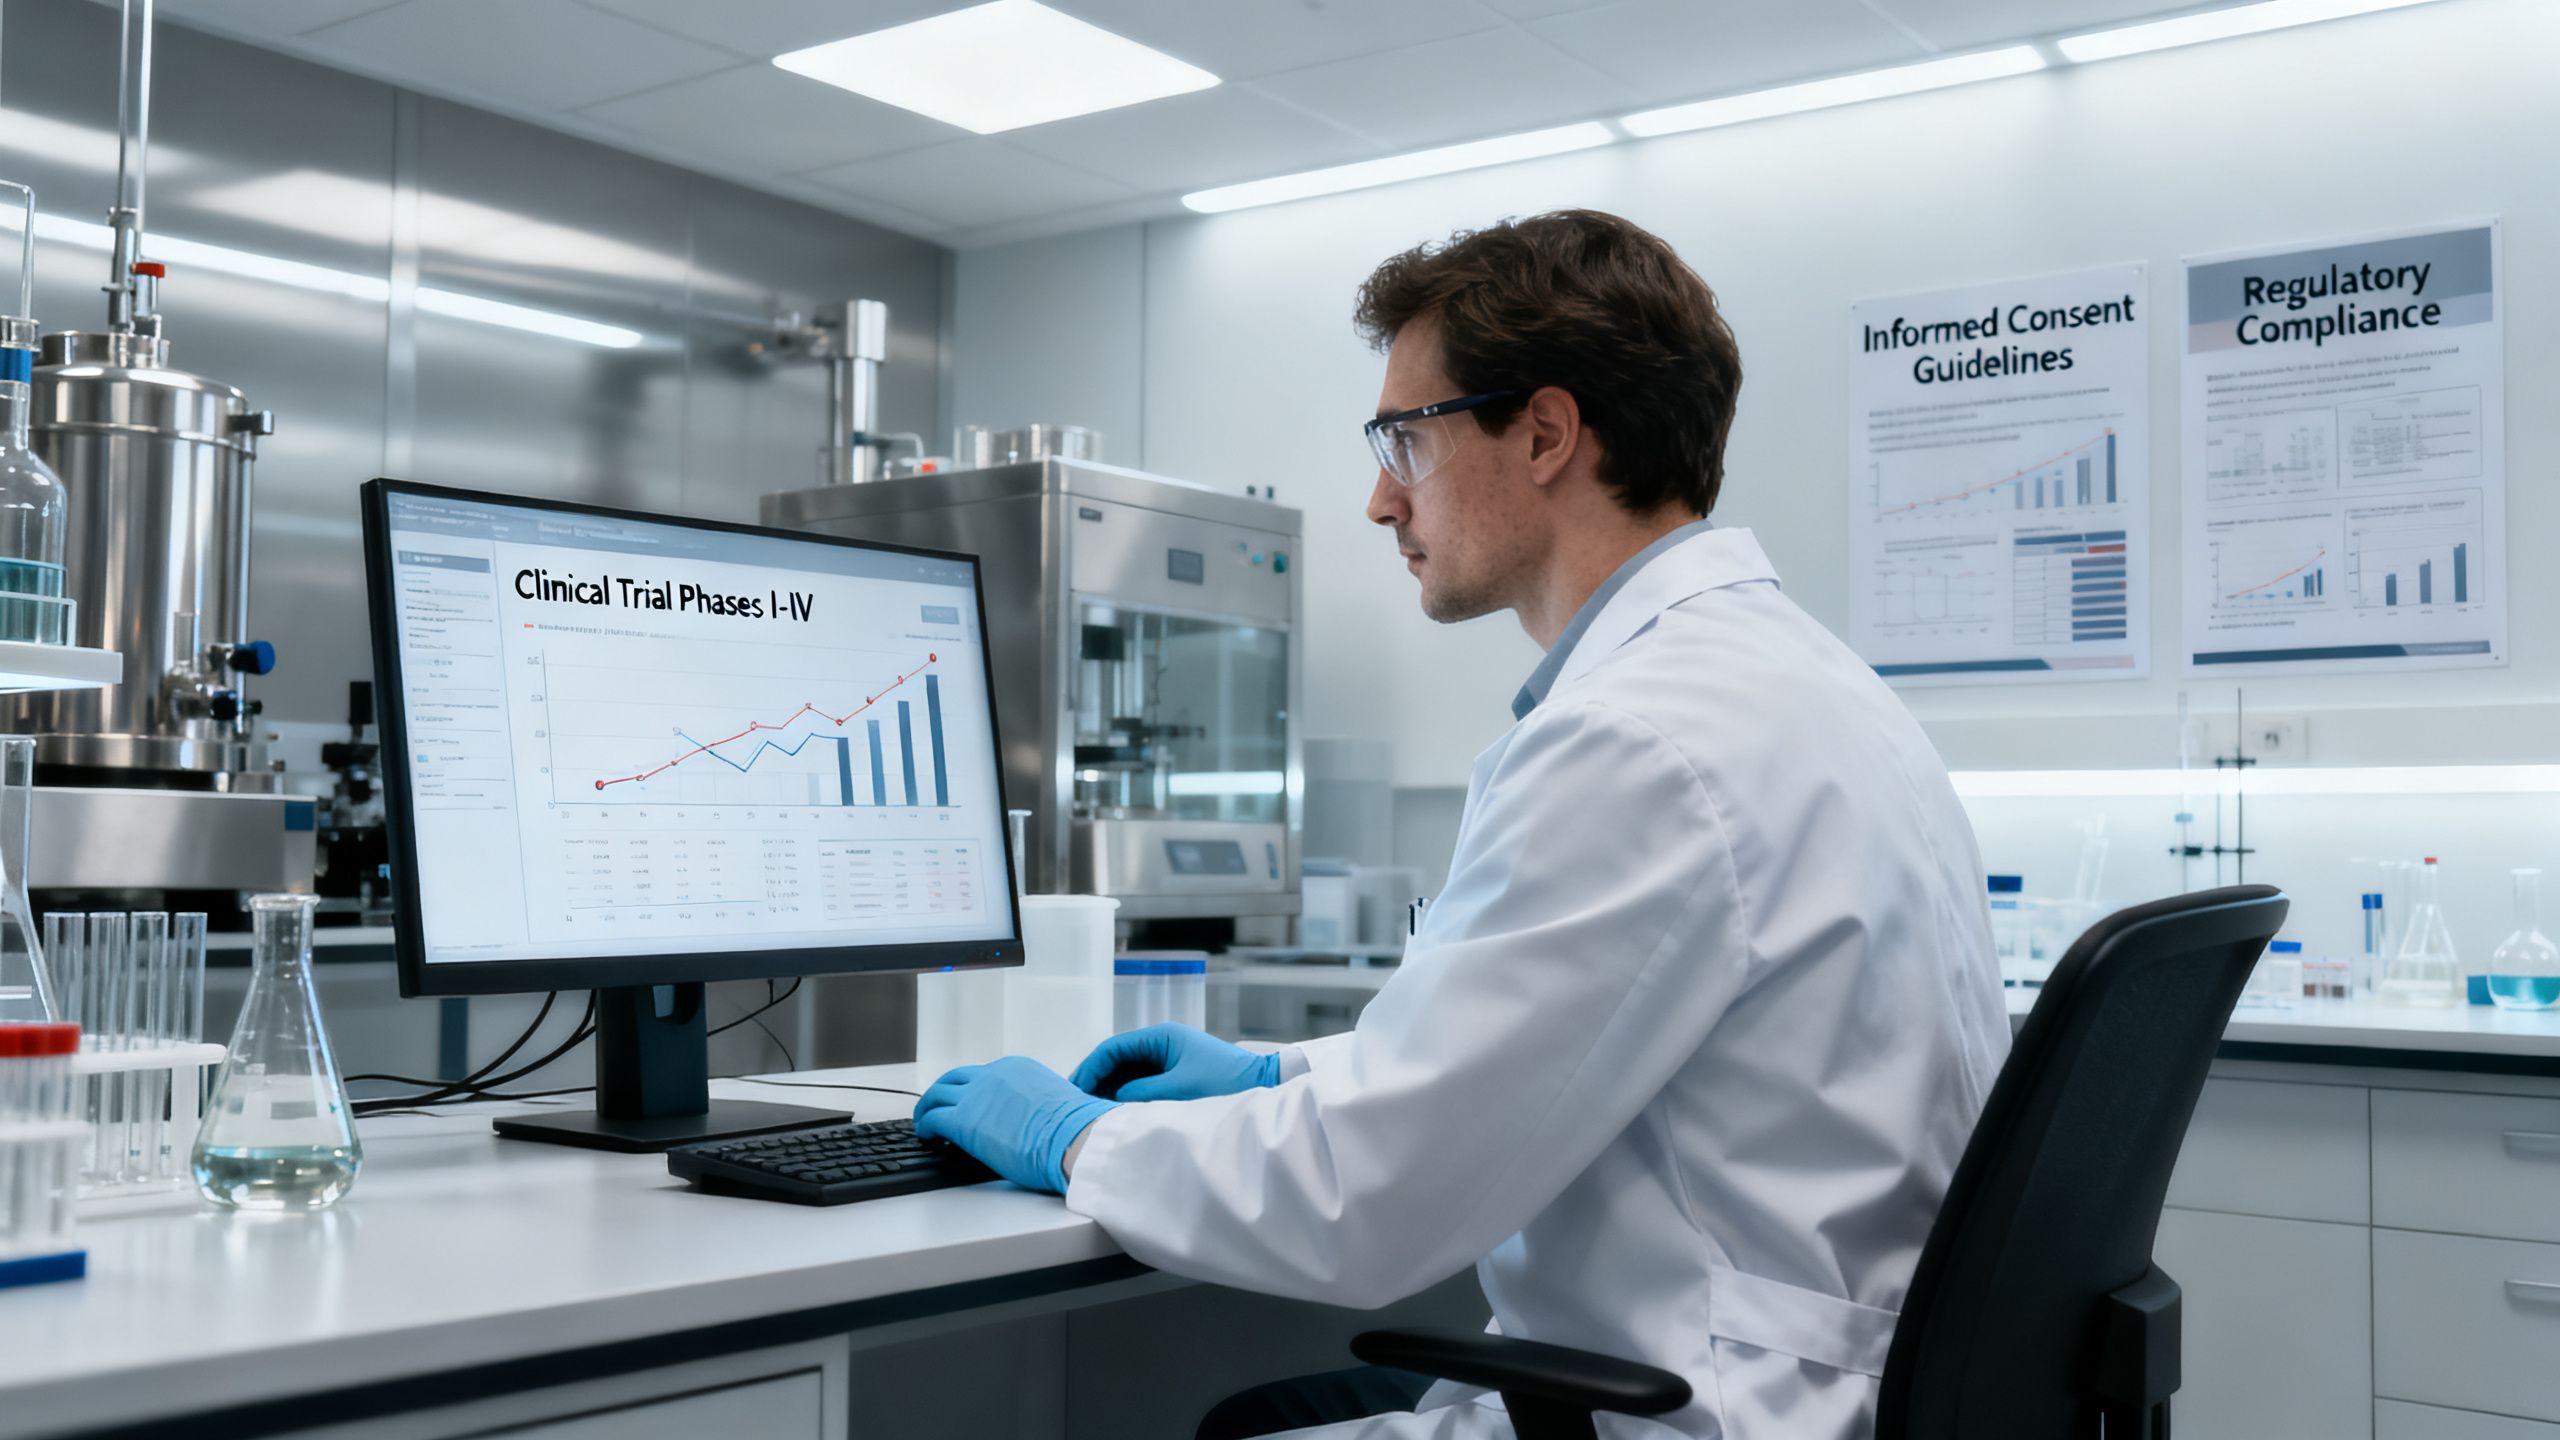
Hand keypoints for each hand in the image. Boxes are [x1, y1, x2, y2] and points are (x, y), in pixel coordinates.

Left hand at [912, 1055, 1115, 1193]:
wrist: (1073, 1137)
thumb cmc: (1074, 1128)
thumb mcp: (1055, 1101)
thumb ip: (1037, 1102)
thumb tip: (1037, 1118)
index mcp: (1016, 1068)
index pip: (984, 1075)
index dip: (971, 1090)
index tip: (967, 1102)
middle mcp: (993, 1075)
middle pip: (955, 1078)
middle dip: (942, 1092)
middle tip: (935, 1106)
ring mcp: (975, 1096)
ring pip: (936, 1094)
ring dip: (926, 1108)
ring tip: (923, 1122)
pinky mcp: (962, 1120)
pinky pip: (932, 1118)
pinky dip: (925, 1125)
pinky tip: (926, 1135)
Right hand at [1068, 1023, 1280, 1101]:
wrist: (1262, 1085)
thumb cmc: (1223, 1084)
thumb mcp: (1177, 1090)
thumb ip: (1139, 1093)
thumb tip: (1112, 1099)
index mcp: (1161, 1036)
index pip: (1113, 1048)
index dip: (1089, 1069)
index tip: (1073, 1090)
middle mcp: (1163, 1043)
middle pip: (1118, 1060)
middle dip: (1096, 1080)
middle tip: (1075, 1104)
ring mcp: (1170, 1057)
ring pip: (1129, 1072)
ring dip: (1111, 1090)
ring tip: (1092, 1112)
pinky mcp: (1178, 1073)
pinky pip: (1143, 1082)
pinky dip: (1128, 1095)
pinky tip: (1117, 1112)